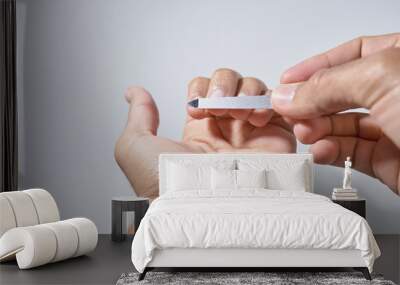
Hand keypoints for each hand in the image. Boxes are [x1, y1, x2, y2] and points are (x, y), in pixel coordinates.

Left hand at [115, 68, 295, 198]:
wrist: (201, 211)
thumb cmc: (167, 184)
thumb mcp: (136, 147)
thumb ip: (138, 115)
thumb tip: (134, 93)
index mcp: (199, 130)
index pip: (205, 89)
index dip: (201, 89)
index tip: (196, 110)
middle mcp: (227, 130)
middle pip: (231, 83)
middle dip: (224, 85)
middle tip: (219, 107)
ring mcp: (252, 135)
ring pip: (255, 90)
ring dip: (246, 92)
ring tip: (239, 115)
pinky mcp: (275, 140)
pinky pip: (280, 107)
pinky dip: (270, 102)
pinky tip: (256, 118)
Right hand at [271, 33, 399, 193]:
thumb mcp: (382, 78)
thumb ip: (327, 84)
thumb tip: (289, 93)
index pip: (350, 55)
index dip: (315, 66)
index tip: (287, 80)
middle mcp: (397, 93)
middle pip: (340, 92)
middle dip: (311, 101)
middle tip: (290, 110)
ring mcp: (393, 128)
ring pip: (340, 124)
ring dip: (316, 127)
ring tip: (304, 131)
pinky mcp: (388, 160)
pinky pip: (347, 152)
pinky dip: (328, 151)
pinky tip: (320, 149)